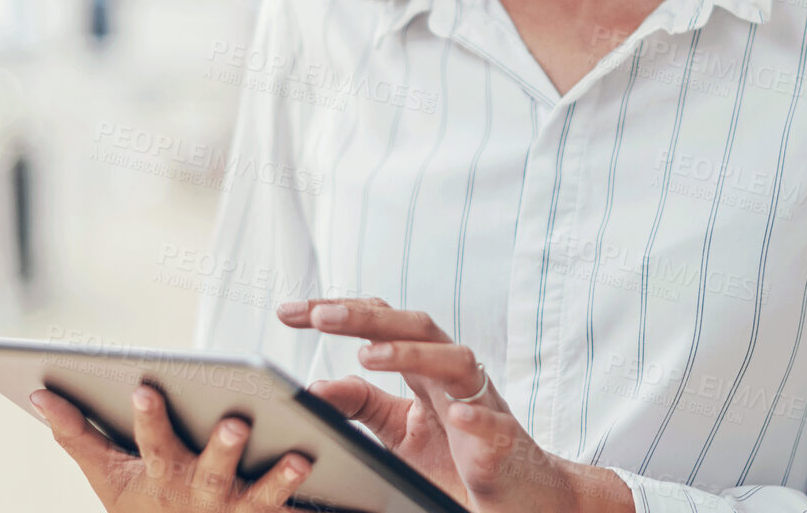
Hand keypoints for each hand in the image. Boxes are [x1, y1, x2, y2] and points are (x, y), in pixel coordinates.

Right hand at [31, 384, 311, 511]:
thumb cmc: (146, 509)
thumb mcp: (109, 477)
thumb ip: (76, 434)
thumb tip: (38, 392)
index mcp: (161, 474)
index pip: (151, 443)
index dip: (148, 418)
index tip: (145, 387)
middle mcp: (200, 494)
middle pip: (211, 471)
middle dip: (221, 449)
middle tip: (234, 422)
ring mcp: (237, 512)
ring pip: (260, 497)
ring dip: (277, 480)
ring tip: (299, 456)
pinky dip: (316, 506)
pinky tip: (341, 486)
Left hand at [279, 298, 633, 512]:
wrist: (518, 496)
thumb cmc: (456, 458)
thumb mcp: (396, 430)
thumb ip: (359, 404)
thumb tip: (314, 386)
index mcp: (424, 368)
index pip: (379, 324)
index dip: (336, 311)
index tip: (287, 311)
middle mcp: (453, 375)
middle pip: (414, 326)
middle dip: (366, 317)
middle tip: (319, 315)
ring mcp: (481, 405)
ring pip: (455, 361)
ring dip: (412, 354)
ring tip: (368, 355)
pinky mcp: (504, 443)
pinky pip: (493, 423)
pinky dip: (476, 416)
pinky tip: (456, 414)